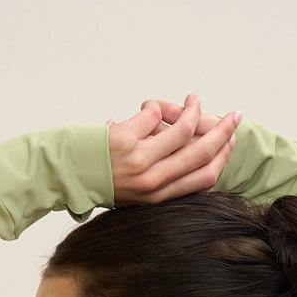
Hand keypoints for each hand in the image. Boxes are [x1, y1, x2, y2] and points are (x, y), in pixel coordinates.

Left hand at [108, 93, 240, 204]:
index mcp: (157, 196)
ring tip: (193, 99)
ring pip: (182, 131)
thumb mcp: (130, 190)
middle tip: (235, 116)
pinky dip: (155, 107)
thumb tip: (182, 150)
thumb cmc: (95, 180)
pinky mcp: (124, 141)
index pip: (204, 179)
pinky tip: (150, 107)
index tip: (231, 141)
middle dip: (223, 132)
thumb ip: (154, 177)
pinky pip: (153, 115)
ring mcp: (139, 162)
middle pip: (202, 154)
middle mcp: (152, 182)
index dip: (223, 157)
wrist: (61, 175)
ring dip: (193, 110)